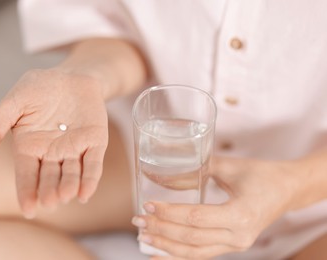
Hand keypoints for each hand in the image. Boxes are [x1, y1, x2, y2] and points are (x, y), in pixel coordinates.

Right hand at [0, 68, 107, 217]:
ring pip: (71, 173)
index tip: (28, 209)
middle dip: (49, 190)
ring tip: (66, 196)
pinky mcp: (94, 143)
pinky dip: (90, 178)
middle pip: (49, 177)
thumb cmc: (39, 88)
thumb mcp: (13, 103)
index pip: (26, 174)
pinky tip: (86, 193)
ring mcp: (74, 149)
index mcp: (30, 147)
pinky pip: (92, 163)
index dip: (27, 192)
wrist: (71, 75)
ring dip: (69, 186)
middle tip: (49, 202)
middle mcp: (52, 153)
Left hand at [132, 156, 296, 258]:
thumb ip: (198, 168)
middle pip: (191, 238)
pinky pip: (201, 255)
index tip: (148, 205)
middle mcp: (239, 236)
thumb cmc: (262, 174)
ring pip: (194, 252)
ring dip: (165, 246)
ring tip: (143, 237)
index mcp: (241, 215)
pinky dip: (178, 256)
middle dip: (161, 230)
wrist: (288, 189)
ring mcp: (236, 245)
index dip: (169, 213)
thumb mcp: (230, 167)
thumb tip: (165, 172)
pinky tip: (159, 255)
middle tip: (138, 220)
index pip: (195, 218)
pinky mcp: (232, 246)